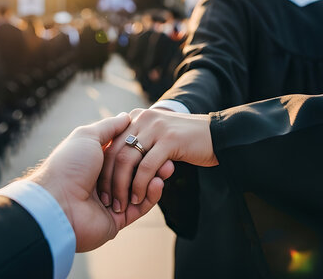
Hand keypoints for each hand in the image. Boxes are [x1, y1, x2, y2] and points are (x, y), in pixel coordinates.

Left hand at [26, 113, 172, 251]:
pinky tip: (159, 182)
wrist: (57, 202)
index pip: (126, 152)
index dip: (141, 146)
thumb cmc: (70, 165)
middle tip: (168, 157)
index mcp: (96, 162)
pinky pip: (141, 207)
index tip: (156, 138)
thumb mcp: (88, 137)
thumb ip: (109, 127)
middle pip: (136, 170)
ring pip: (141, 188)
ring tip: (167, 168)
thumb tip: (126, 116)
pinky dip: (152, 194)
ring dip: (156, 177)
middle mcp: (104, 181)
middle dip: (153, 163)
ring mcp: (112, 201)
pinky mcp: (119, 219)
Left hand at [98, 108, 216, 213]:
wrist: (221, 135)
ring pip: (127, 161)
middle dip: (109, 181)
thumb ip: (136, 142)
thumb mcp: (157, 137)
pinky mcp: (169, 140)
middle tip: (109, 202)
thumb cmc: (187, 141)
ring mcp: (155, 128)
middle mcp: (141, 119)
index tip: (101, 190)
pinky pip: (147, 167)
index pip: (110, 145)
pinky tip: (139, 199)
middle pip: (115, 153)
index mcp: (135, 118)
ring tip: (122, 204)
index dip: (104, 170)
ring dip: (122, 187)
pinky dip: (140, 186)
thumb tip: (114, 165)